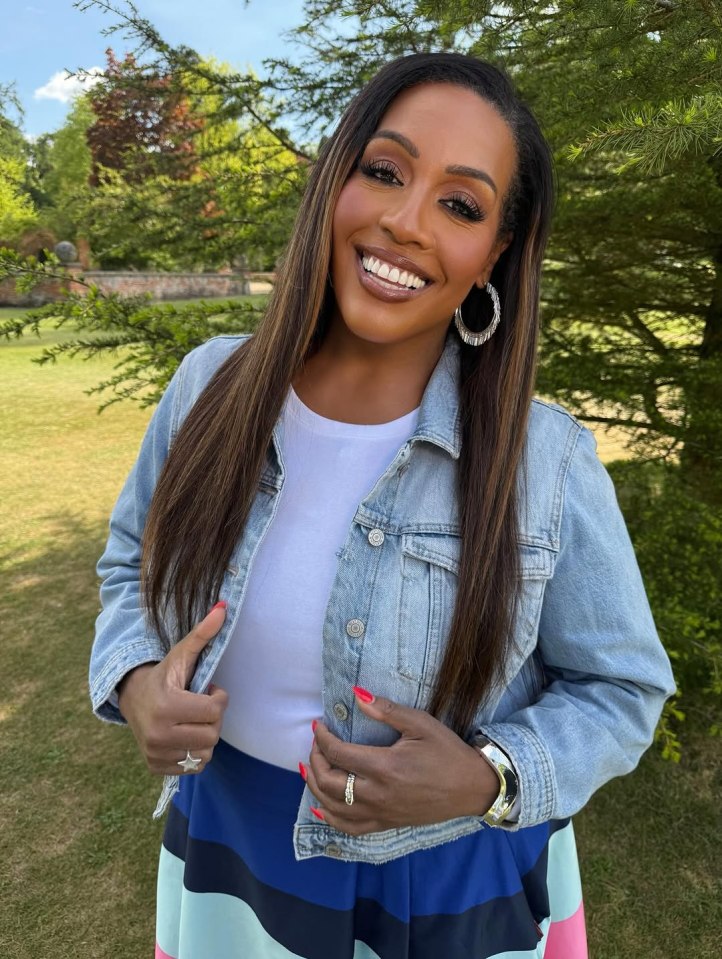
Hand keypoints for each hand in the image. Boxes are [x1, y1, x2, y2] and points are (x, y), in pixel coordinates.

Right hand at [117, 603, 228, 774]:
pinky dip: (194, 753)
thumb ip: (203, 634)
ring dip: (204, 737)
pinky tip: (183, 735)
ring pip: (205, 753)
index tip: (206, 690)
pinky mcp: (155, 766)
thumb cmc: (164, 675)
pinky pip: (193, 767)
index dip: (217, 698)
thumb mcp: (182, 654)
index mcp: (166, 706)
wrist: (132, 697)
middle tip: (198, 706)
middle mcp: (158, 734)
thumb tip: (223, 607)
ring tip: (190, 721)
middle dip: (211, 719)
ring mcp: (155, 753)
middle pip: (212, 734)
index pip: (215, 711)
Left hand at [304, 688, 499, 834]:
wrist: (471, 787)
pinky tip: (320, 808)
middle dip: (315, 760)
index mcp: (385, 767)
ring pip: (333, 807)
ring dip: (315, 787)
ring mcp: (381, 813)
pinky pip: (350, 827)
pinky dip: (330, 818)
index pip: (338, 753)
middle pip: (329, 782)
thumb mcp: (420, 723)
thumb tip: (356, 694)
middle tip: (316, 743)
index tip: (318, 724)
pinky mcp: (386, 824)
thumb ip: (386, 711)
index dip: (322, 738)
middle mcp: (378, 794)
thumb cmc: (447, 752)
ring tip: (310, 768)